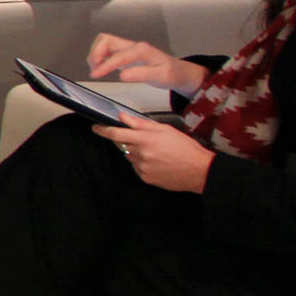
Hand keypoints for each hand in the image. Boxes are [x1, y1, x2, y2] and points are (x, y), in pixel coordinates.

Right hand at [87, 35, 207, 93]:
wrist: (179, 72)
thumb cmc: (171, 73)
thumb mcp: (161, 77)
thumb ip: (141, 75)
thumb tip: (123, 75)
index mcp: (142, 50)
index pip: (118, 56)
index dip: (105, 65)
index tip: (96, 74)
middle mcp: (133, 46)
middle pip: (106, 40)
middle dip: (96, 53)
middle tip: (95, 69)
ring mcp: (129, 48)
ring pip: (105, 42)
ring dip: (96, 53)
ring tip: (96, 68)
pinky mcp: (126, 53)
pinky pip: (108, 48)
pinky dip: (100, 56)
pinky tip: (101, 66)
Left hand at [96, 119, 214, 193]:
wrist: (199, 171)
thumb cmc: (186, 148)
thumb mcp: (165, 130)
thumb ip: (142, 123)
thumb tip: (123, 117)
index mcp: (145, 139)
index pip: (116, 133)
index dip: (103, 130)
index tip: (95, 128)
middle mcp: (141, 154)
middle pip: (122, 145)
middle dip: (127, 140)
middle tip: (143, 141)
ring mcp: (142, 167)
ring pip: (130, 156)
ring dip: (136, 152)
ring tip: (156, 152)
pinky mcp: (145, 178)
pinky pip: (137, 168)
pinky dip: (142, 163)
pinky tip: (158, 162)